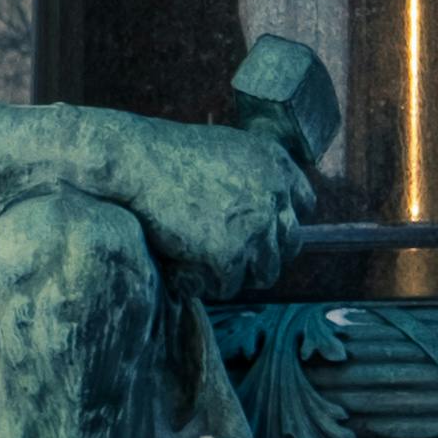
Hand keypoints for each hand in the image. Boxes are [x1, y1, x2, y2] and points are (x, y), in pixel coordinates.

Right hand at [100, 115, 308, 298]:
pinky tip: (181, 263)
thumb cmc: (168, 156)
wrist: (134, 162)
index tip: (259, 231)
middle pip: (289, 245)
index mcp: (276, 163)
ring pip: (263, 272)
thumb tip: (269, 213)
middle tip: (227, 253)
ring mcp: (256, 226)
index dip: (280, 223)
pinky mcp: (231, 255)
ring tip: (200, 257)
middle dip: (262, 253)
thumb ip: (255, 178)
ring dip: (236, 271)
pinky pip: (227, 286)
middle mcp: (274, 194)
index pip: (303, 205)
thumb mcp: (228, 150)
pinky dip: (204, 281)